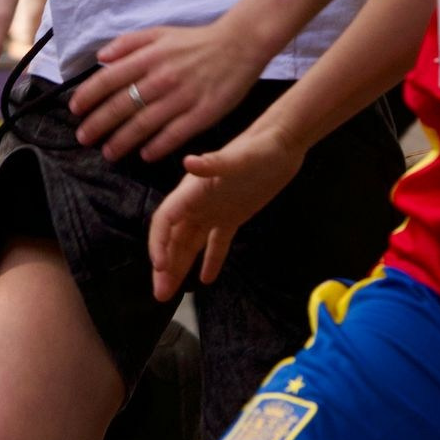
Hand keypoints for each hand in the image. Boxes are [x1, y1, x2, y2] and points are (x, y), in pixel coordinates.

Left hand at [68, 18, 269, 162]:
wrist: (239, 45)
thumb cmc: (195, 41)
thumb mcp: (159, 33)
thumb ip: (127, 43)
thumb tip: (100, 58)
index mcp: (148, 57)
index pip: (108, 80)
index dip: (88, 96)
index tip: (75, 109)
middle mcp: (161, 78)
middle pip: (121, 106)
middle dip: (98, 124)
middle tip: (84, 138)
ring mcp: (182, 97)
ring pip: (143, 124)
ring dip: (121, 141)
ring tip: (108, 152)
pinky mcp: (202, 113)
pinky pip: (174, 134)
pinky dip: (157, 146)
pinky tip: (144, 155)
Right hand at [148, 122, 304, 300]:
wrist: (280, 145)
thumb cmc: (258, 149)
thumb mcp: (237, 158)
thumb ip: (213, 163)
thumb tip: (189, 162)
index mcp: (192, 190)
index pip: (166, 220)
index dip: (159, 243)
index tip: (160, 266)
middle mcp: (197, 203)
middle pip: (174, 238)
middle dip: (165, 266)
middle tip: (160, 294)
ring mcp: (214, 211)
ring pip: (190, 244)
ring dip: (180, 267)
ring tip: (171, 293)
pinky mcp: (232, 217)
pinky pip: (216, 243)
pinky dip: (210, 260)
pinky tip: (206, 279)